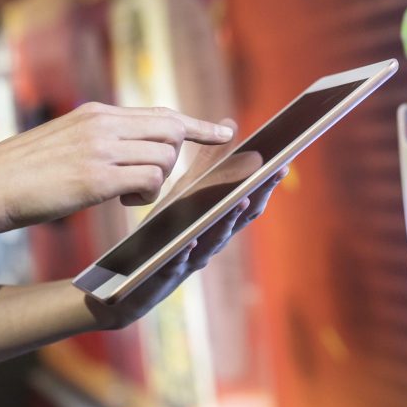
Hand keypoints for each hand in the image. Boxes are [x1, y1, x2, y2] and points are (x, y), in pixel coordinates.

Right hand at [0, 102, 234, 236]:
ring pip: (164, 157)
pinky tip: (121, 201)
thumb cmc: (18, 175)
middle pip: (172, 131)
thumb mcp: (63, 145)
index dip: (196, 124)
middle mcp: (102, 123)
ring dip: (155, 182)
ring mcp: (99, 148)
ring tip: (123, 195)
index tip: (224, 129)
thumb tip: (130, 155)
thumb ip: (98, 142)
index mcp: (95, 113)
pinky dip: (145, 196)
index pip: (160, 112)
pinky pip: (148, 181)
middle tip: (155, 182)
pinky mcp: (95, 177)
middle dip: (175, 158)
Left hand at [86, 163, 288, 330]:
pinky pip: (176, 265)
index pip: (245, 203)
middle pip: (237, 222)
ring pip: (213, 243)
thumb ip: (207, 164)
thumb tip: (229, 124)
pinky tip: (189, 240)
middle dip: (255, 198)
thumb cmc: (161, 234)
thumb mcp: (184, 195)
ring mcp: (189, 262)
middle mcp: (208, 243)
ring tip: (238, 200)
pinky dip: (186, 252)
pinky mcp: (163, 277)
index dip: (264, 185)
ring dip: (227, 222)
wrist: (125, 282)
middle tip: (269, 177)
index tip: (281, 163)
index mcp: (213, 223)